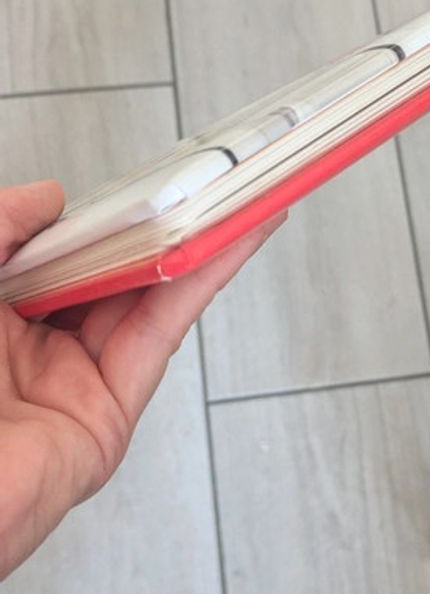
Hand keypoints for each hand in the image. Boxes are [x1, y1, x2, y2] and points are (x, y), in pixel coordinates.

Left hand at [0, 180, 284, 578]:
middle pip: (107, 274)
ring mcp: (70, 382)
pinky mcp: (106, 416)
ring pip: (144, 299)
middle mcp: (27, 350)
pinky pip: (157, 336)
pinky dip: (201, 283)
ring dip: (196, 245)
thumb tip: (49, 199)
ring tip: (238, 195)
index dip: (95, 214)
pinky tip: (230, 242)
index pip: (51, 254)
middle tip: (203, 179)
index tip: (132, 177)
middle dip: (157, 226)